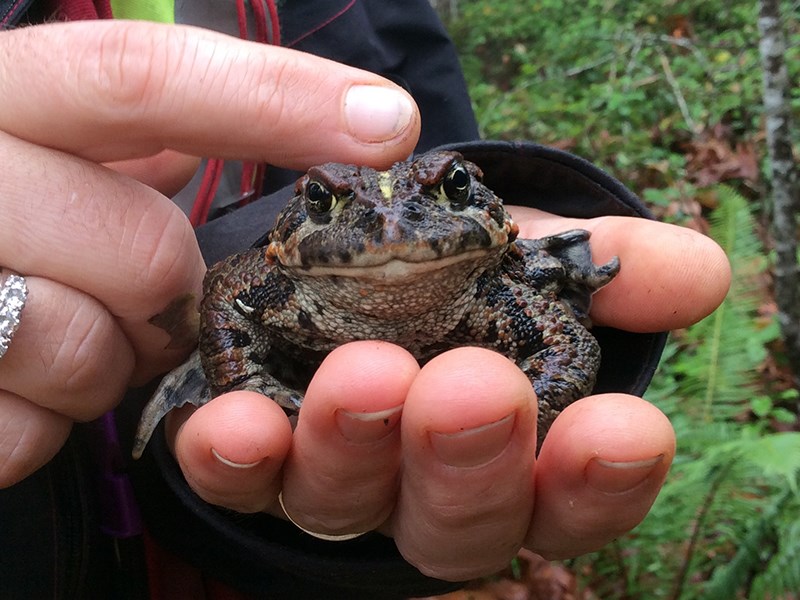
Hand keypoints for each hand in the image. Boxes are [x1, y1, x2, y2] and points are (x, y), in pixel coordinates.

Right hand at [0, 20, 419, 486]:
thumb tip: (280, 109)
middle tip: (140, 294)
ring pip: (85, 351)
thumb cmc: (2, 198)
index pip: (146, 80)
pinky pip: (27, 430)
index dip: (276, 101)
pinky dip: (45, 419)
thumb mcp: (58, 132)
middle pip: (145, 251)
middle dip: (167, 292)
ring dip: (106, 357)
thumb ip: (146, 115)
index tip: (389, 124)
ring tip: (72, 328)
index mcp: (10, 95)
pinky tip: (24, 381)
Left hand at [168, 209, 730, 579]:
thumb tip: (694, 273)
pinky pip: (242, 474)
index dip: (598, 476)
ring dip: (357, 448)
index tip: (623, 426)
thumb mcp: (531, 253)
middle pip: (459, 520)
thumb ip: (608, 265)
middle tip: (474, 387)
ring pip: (348, 504)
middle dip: (470, 460)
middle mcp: (424, 485)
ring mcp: (338, 478)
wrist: (347, 251)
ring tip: (365, 377)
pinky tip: (235, 422)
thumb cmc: (455, 267)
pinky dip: (239, 456)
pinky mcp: (257, 454)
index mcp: (510, 451)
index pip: (569, 495)